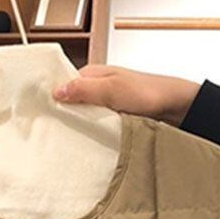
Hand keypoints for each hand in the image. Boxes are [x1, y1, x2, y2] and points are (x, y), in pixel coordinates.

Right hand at [53, 65, 200, 126]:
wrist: (175, 107)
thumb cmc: (148, 92)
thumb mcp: (112, 88)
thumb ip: (84, 89)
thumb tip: (57, 91)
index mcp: (93, 75)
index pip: (64, 85)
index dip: (54, 99)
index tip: (43, 115)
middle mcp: (98, 88)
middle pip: (73, 103)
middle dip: (65, 116)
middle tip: (54, 132)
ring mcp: (106, 105)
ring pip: (85, 117)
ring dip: (81, 127)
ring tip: (69, 140)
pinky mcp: (114, 119)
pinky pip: (97, 127)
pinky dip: (93, 134)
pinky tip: (89, 143)